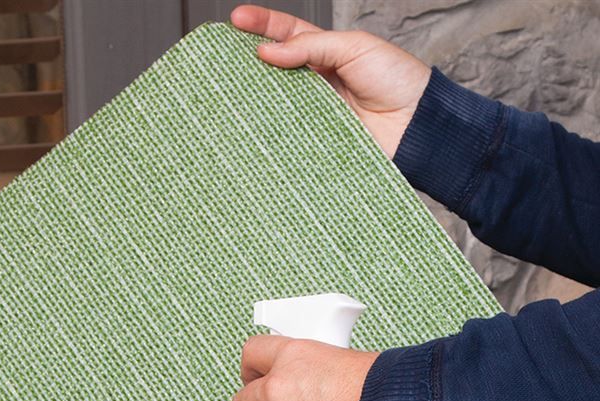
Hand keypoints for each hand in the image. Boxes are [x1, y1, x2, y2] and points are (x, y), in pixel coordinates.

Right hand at [230, 5, 430, 158]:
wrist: (416, 125)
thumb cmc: (396, 79)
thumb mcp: (355, 48)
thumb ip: (312, 47)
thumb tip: (268, 52)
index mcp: (325, 54)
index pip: (287, 35)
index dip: (262, 26)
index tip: (236, 20)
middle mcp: (314, 83)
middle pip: (272, 71)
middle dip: (246, 63)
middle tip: (221, 58)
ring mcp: (311, 113)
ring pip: (273, 105)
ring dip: (252, 99)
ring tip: (229, 91)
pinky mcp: (312, 142)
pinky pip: (285, 137)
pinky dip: (269, 133)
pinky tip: (251, 128)